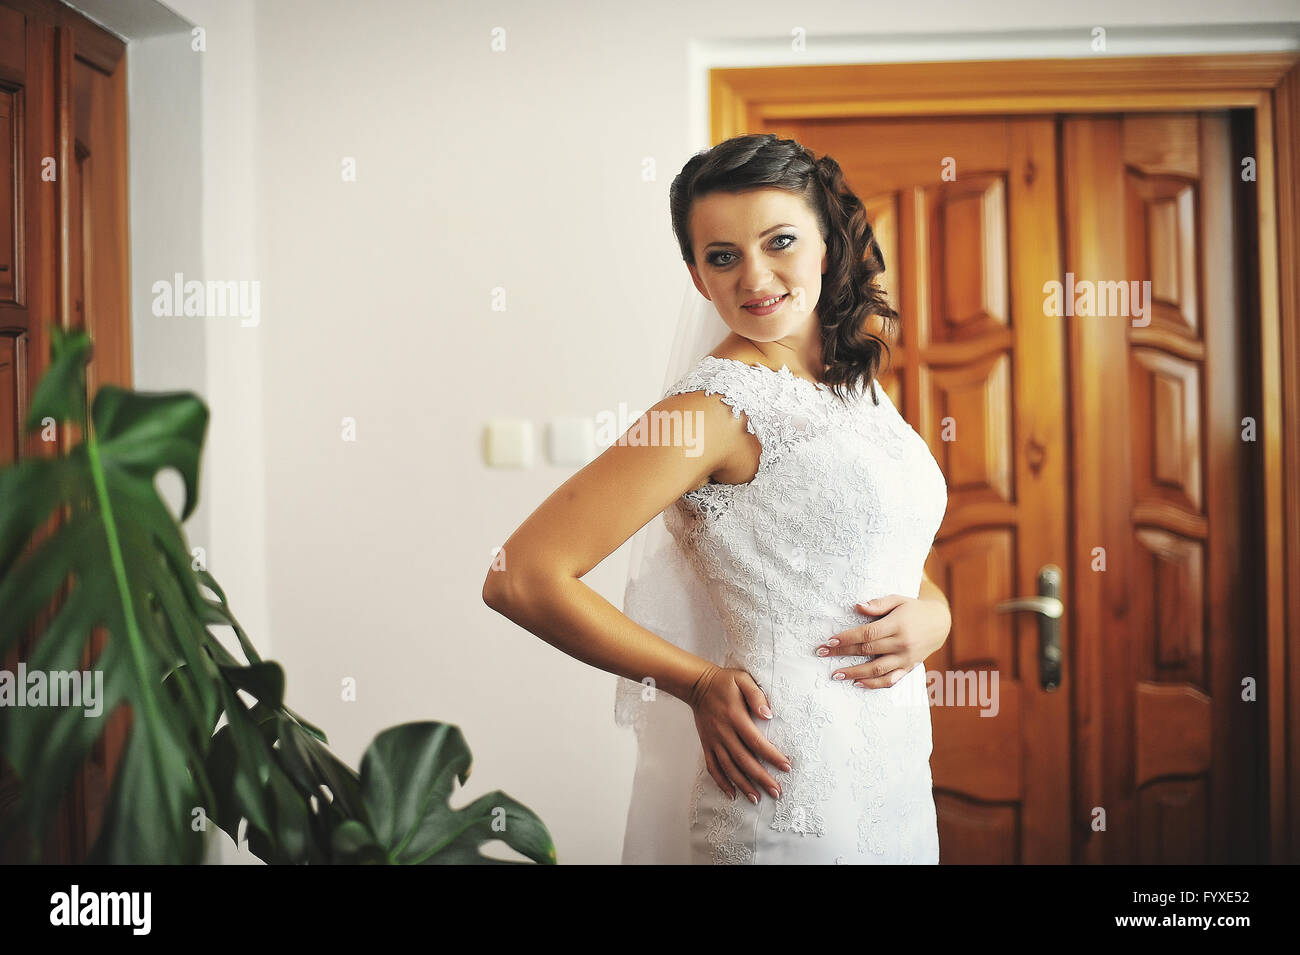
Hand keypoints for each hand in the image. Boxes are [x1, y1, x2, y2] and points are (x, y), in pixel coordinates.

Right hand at [687, 664, 791, 803]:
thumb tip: (768, 715)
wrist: (697, 685)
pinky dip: (721, 782)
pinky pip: (713, 767)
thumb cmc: (724, 682)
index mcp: (735, 717)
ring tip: (757, 799)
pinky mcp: (707, 744)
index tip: (786, 767)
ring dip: (743, 785)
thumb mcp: (743, 680)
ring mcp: (714, 741)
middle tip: (777, 792)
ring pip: (729, 768)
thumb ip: (756, 696)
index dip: (772, 756)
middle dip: (761, 778)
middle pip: (744, 760)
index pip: (756, 742)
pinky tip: (732, 794)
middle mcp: (724, 732)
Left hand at [815, 595, 950, 688]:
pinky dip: (873, 684)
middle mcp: (902, 643)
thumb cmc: (913, 609)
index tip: (829, 641)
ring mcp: (905, 658)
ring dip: (854, 673)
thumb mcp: (898, 599)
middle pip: (867, 651)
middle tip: (822, 654)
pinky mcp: (908, 668)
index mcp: (897, 625)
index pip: (867, 633)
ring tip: (835, 674)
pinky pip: (890, 680)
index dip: (847, 638)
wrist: (939, 623)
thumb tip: (857, 606)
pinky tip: (857, 683)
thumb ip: (879, 603)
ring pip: (877, 669)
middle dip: (842, 653)